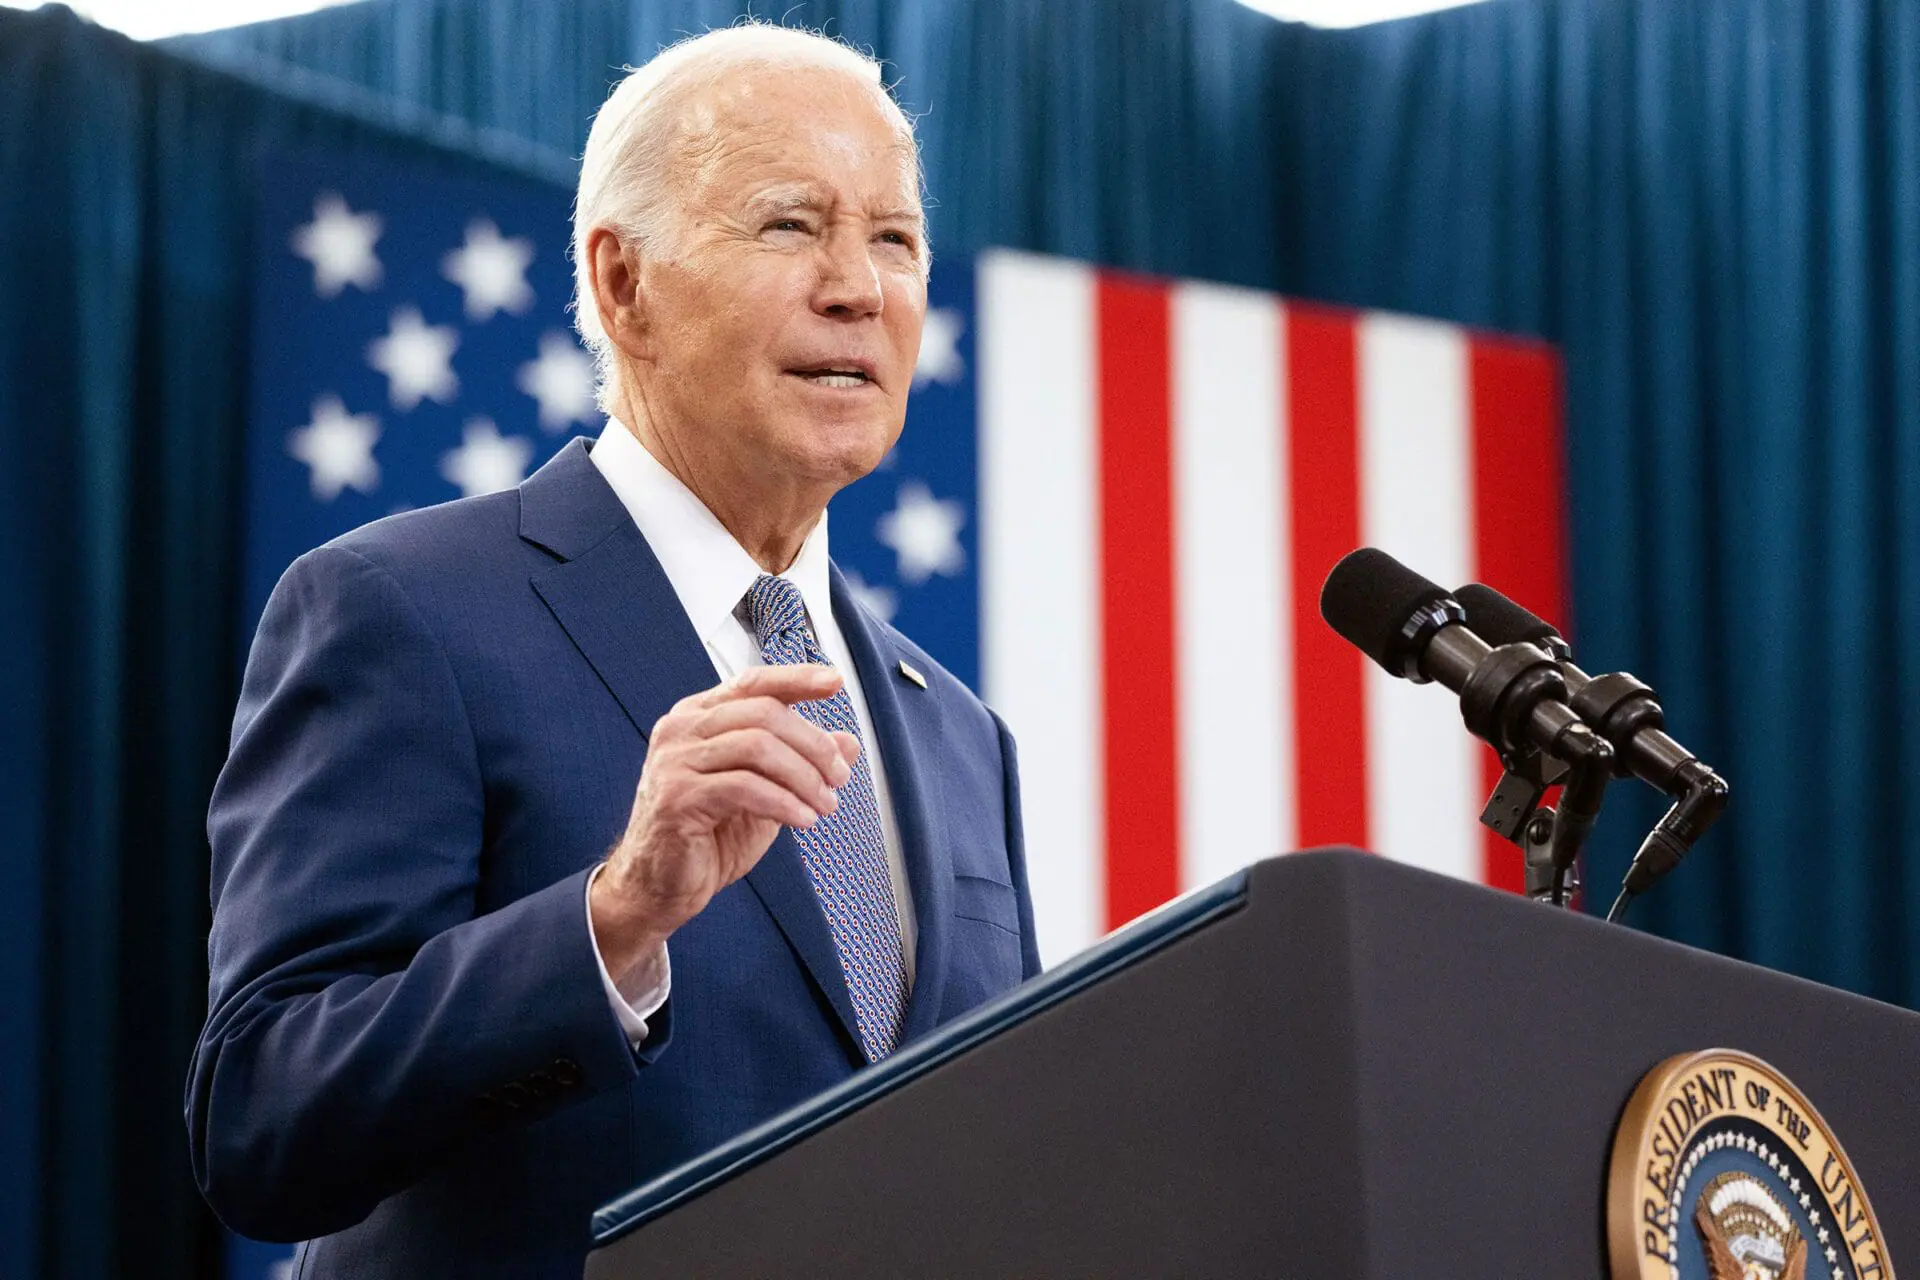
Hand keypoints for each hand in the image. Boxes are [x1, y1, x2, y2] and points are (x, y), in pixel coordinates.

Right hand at [589, 663, 859, 986]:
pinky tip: (803, 819)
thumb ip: (802, 763)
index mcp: (701, 717)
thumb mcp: (769, 792)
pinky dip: (783, 802)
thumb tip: (848, 742)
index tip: (835, 683)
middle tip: (839, 777)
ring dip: (804, 777)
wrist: (663, 886)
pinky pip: (744, 787)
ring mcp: (674, 761)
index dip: (797, 679)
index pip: (754, 684)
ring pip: (757, 747)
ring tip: (825, 804)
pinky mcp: (677, 797)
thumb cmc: (710, 837)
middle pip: (764, 713)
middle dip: (813, 745)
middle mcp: (682, 729)